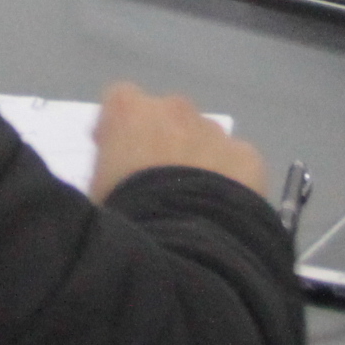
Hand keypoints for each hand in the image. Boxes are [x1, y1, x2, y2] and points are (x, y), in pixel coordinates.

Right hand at [89, 79, 264, 202]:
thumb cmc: (124, 211)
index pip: (119, 102)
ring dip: (197, 159)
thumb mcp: (95, 189)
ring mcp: (215, 132)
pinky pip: (237, 164)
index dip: (118, 130)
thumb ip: (106, 170)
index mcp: (129, 110)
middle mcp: (174, 109)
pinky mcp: (249, 158)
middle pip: (167, 117)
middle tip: (157, 184)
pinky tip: (222, 210)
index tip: (116, 158)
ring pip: (205, 138)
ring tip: (191, 202)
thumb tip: (117, 174)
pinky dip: (231, 181)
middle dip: (163, 142)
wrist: (179, 242)